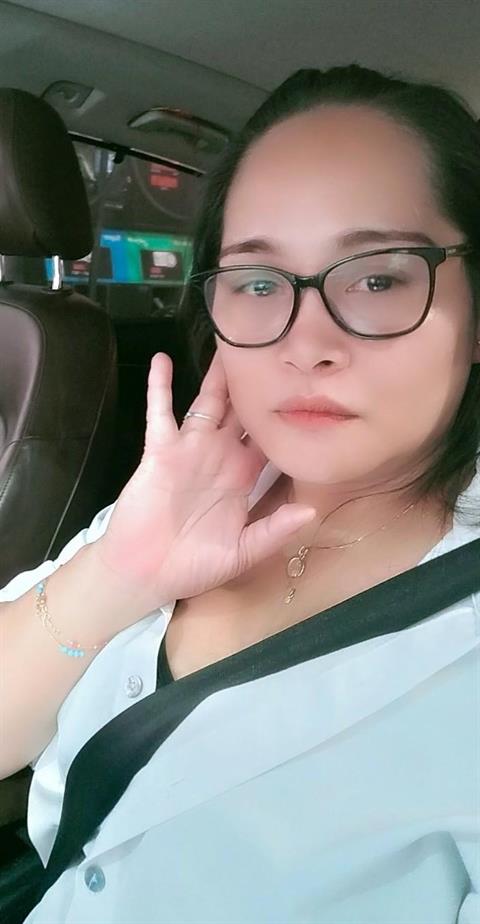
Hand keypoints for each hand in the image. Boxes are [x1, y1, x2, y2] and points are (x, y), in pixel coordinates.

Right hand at [94, 350, 315, 612]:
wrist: (144, 574)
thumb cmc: (193, 566)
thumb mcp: (241, 552)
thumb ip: (274, 531)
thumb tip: (312, 512)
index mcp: (243, 478)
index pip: (273, 439)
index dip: (290, 417)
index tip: (313, 390)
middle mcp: (220, 456)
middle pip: (245, 411)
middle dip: (260, 384)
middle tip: (278, 348)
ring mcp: (190, 450)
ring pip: (209, 403)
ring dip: (218, 376)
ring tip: (231, 342)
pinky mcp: (160, 451)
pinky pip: (161, 413)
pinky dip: (160, 387)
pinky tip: (162, 360)